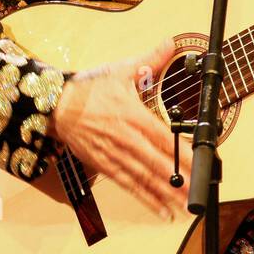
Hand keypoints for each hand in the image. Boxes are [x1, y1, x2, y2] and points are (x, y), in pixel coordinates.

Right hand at [49, 37, 186, 220]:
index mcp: (133, 115)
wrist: (55, 106)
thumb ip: (150, 60)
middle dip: (177, 179)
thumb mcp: (121, 71)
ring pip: (144, 178)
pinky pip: (128, 185)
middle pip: (156, 162)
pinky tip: (162, 210)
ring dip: (164, 194)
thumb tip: (171, 43)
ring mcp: (114, 155)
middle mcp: (125, 138)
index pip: (162, 136)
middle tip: (197, 192)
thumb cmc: (90, 90)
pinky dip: (145, 199)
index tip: (198, 162)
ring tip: (184, 206)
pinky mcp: (104, 166)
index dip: (180, 151)